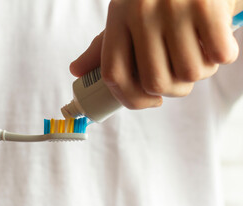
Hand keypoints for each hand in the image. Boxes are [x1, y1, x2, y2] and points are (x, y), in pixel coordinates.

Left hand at [70, 0, 238, 108]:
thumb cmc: (157, 0)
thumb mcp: (126, 16)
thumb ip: (103, 46)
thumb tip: (76, 71)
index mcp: (117, 18)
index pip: (114, 75)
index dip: (131, 100)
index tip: (150, 102)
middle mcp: (141, 13)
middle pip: (155, 82)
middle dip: (173, 89)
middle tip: (181, 75)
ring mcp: (173, 8)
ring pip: (189, 74)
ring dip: (200, 72)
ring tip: (198, 51)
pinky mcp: (207, 6)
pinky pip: (220, 56)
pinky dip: (223, 54)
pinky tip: (216, 40)